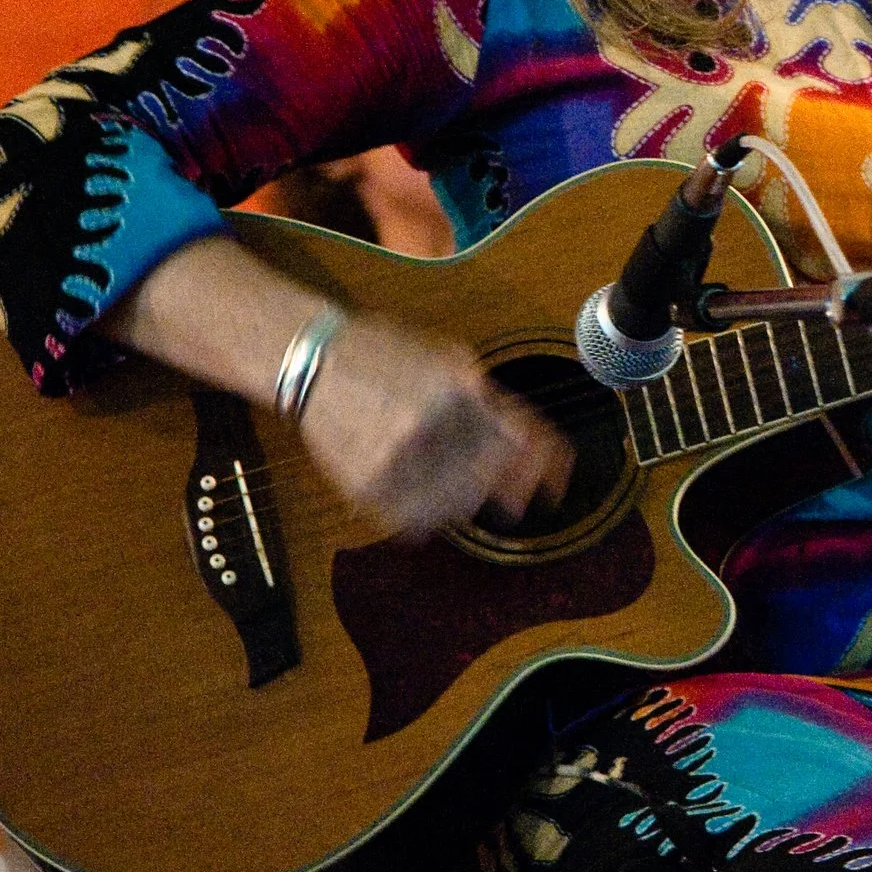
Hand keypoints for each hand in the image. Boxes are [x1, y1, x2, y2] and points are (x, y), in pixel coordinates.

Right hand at [294, 315, 572, 537]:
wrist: (313, 361)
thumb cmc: (384, 353)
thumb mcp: (447, 357)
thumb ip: (490, 397)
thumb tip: (531, 443)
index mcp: (457, 385)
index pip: (520, 435)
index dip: (547, 462)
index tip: (559, 482)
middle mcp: (430, 422)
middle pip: (493, 473)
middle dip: (509, 486)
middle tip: (515, 496)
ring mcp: (396, 457)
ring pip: (457, 501)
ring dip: (469, 498)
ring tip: (456, 484)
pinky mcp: (367, 484)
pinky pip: (415, 519)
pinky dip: (431, 515)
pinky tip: (428, 497)